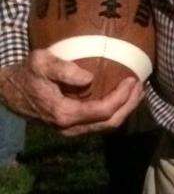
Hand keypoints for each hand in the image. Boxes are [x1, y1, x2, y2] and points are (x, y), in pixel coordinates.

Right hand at [0, 50, 143, 136]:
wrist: (8, 90)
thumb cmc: (27, 72)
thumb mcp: (41, 62)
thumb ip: (64, 69)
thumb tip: (89, 78)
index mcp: (64, 114)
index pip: (104, 111)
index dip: (122, 97)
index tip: (133, 79)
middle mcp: (69, 128)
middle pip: (110, 123)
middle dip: (129, 106)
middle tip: (140, 86)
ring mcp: (70, 130)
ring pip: (105, 126)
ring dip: (124, 110)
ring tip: (136, 92)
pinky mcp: (70, 127)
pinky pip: (98, 124)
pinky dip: (114, 112)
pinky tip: (121, 98)